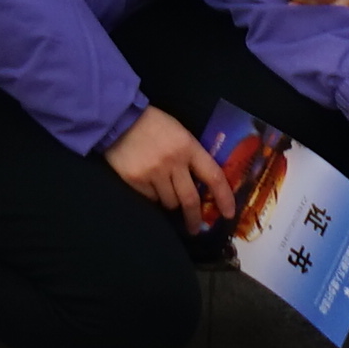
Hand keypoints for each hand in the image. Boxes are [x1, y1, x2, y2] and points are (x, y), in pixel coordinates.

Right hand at [105, 110, 227, 225]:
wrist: (120, 118)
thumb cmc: (155, 125)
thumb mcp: (180, 133)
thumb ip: (191, 156)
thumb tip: (202, 185)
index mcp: (188, 147)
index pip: (213, 176)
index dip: (224, 197)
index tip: (228, 214)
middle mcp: (173, 162)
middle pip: (190, 199)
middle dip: (194, 218)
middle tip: (194, 228)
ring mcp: (153, 172)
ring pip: (170, 202)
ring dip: (171, 202)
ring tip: (165, 191)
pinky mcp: (136, 180)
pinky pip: (151, 199)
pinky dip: (153, 197)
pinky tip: (149, 184)